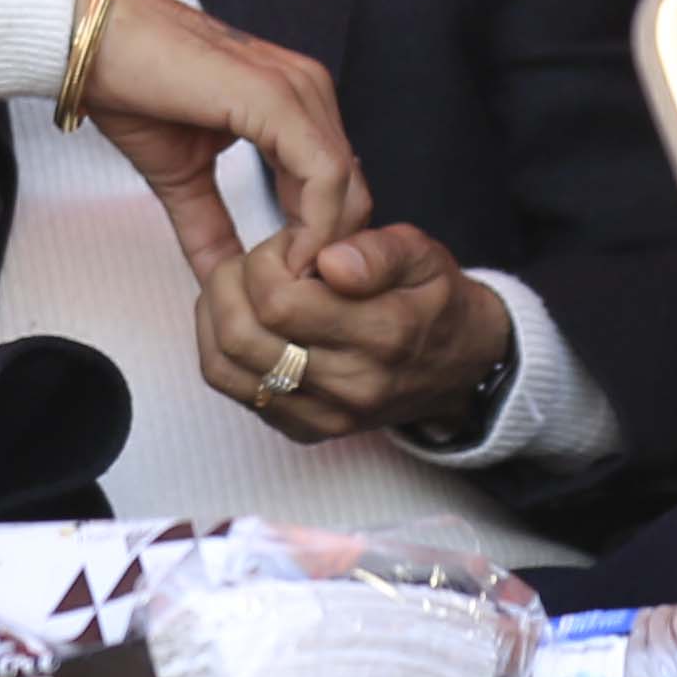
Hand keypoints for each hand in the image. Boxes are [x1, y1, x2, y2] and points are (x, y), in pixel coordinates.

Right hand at [64, 0, 368, 279]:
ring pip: (347, 191)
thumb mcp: (180, 174)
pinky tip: (280, 261)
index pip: (335, 188)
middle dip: (325, 258)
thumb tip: (221, 280)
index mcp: (292, 104)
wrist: (88, 39)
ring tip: (280, 291)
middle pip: (352, 195)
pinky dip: (311, 228)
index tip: (283, 294)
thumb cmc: (127, 85)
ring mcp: (299, 91)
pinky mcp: (279, 99)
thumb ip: (209, 225)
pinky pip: (322, 177)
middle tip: (287, 305)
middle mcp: (309, 92)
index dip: (317, 249)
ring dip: (320, 251)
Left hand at [199, 214, 511, 440]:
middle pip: (242, 335)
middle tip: (259, 262)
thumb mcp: (423, 255)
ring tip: (245, 287)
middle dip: (231, 282)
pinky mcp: (305, 429)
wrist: (459, 368)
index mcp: (383, 335)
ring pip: (224, 365)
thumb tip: (329, 261)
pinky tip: (244, 318)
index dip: (267, 261)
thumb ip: (377, 251)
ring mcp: (325, 416)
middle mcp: (351, 386)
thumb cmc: (433, 301)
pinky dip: (219, 346)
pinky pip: (231, 388)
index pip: (279, 303)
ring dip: (216, 313)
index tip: (290, 246)